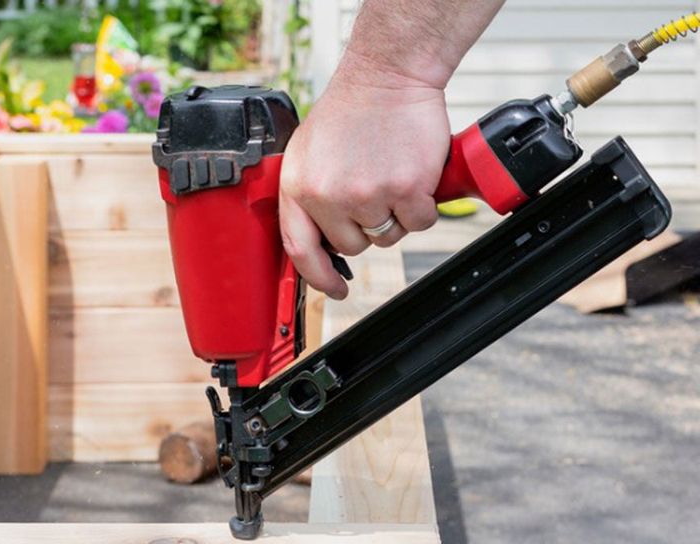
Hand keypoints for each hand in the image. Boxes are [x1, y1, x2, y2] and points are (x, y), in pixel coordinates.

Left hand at [280, 64, 449, 298]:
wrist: (387, 75)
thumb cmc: (350, 111)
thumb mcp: (305, 153)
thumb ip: (306, 197)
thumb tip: (317, 242)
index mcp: (298, 188)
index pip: (300, 250)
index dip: (318, 277)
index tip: (334, 289)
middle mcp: (328, 196)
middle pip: (351, 246)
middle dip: (365, 228)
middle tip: (372, 191)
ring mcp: (366, 195)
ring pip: (385, 236)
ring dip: (394, 216)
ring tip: (390, 177)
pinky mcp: (404, 190)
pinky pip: (418, 223)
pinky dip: (423, 207)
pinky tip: (414, 178)